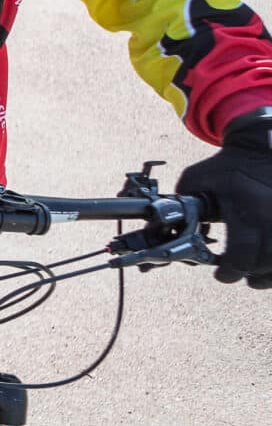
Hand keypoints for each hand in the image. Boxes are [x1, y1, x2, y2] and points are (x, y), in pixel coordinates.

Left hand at [179, 109, 271, 288]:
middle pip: (266, 259)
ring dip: (268, 272)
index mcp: (245, 205)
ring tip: (255, 278)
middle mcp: (269, 213)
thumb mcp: (198, 178)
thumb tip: (164, 223)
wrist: (260, 147)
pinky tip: (268, 270)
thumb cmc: (226, 166)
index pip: (242, 249)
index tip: (221, 275)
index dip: (232, 269)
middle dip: (250, 273)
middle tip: (239, 277)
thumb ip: (182, 200)